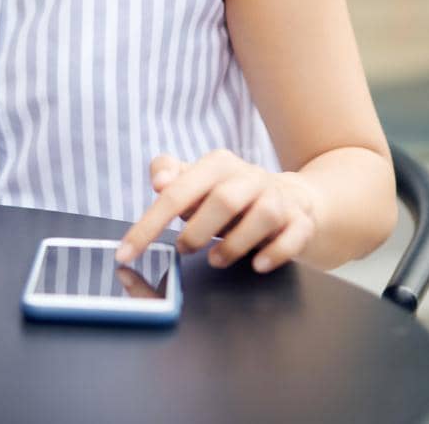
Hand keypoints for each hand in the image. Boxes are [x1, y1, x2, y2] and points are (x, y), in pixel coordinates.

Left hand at [116, 149, 321, 274]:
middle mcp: (250, 177)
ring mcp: (279, 198)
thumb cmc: (231, 195)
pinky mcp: (301, 221)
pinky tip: (257, 265)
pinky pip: (294, 234)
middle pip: (224, 199)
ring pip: (263, 215)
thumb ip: (172, 175)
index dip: (149, 224)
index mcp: (218, 165)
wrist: (293, 200)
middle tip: (184, 249)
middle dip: (198, 230)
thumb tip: (159, 180)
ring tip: (216, 260)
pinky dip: (276, 252)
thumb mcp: (198, 181)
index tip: (127, 253)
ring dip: (236, 244)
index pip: (177, 191)